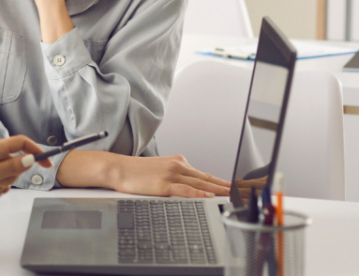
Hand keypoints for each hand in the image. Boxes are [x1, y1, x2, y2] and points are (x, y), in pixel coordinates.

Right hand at [109, 154, 229, 198]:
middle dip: (225, 186)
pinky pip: (186, 190)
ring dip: (218, 190)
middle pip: (207, 178)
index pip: (204, 174)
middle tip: (240, 192)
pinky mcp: (164, 184)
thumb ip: (175, 177)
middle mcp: (178, 166)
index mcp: (178, 162)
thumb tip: (188, 188)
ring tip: (232, 196)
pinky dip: (199, 194)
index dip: (220, 182)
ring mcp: (172, 174)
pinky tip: (209, 197)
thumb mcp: (160, 171)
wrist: (118, 168)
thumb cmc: (135, 172)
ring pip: (200, 184)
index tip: (233, 188)